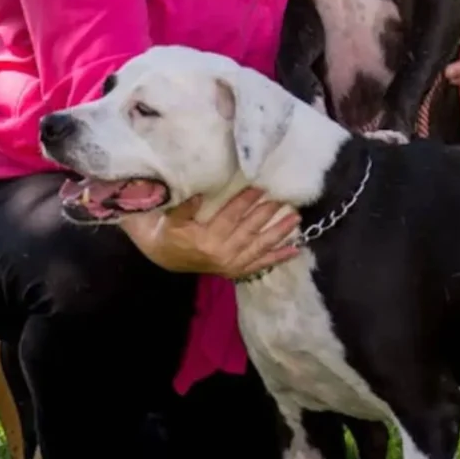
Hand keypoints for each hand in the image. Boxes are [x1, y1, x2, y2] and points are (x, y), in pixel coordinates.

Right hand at [121, 187, 300, 278]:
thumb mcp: (171, 218)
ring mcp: (231, 264)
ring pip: (259, 248)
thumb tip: (201, 194)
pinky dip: (277, 257)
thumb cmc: (168, 232)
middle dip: (267, 214)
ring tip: (295, 219)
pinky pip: (260, 264)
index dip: (245, 201)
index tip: (260, 187)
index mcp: (205, 240)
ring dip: (279, 233)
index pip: (230, 217)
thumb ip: (186, 207)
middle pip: (249, 231)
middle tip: (283, 199)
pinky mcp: (235, 270)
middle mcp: (221, 254)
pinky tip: (295, 249)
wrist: (164, 257)